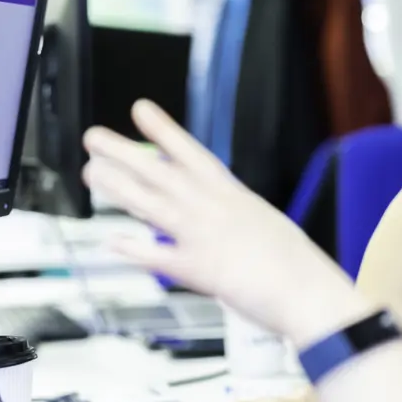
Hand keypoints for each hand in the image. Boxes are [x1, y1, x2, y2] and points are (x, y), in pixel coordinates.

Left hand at [81, 100, 361, 342]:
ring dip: (118, 187)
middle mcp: (213, 208)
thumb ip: (233, 215)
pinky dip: (133, 249)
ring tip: (93, 173)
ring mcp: (203, 236)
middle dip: (124, 153)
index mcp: (232, 194)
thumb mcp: (263, 222)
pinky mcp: (198, 269)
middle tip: (94, 138)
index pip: (191, 153)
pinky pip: (157, 257)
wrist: (308, 291)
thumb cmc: (294, 263)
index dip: (164, 130)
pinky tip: (111, 241)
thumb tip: (217, 211)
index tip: (141, 110)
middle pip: (160, 174)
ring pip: (151, 204)